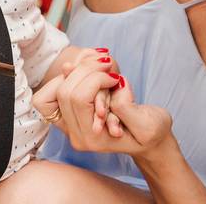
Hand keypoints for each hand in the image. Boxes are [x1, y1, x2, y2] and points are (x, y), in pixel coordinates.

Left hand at [33, 59, 172, 156]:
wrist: (148, 141)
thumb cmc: (152, 132)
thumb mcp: (149, 124)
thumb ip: (126, 107)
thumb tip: (111, 83)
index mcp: (93, 139)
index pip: (78, 99)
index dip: (94, 80)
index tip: (115, 77)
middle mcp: (75, 135)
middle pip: (64, 91)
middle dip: (86, 70)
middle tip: (108, 64)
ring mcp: (69, 126)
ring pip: (56, 89)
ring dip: (77, 70)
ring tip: (100, 64)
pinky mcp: (68, 115)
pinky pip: (53, 91)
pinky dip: (69, 75)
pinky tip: (88, 70)